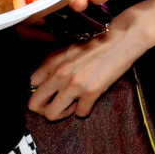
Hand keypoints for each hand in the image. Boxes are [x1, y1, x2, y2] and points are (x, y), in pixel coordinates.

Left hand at [29, 17, 152, 120]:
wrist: (123, 38)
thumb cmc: (99, 41)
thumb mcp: (70, 47)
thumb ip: (55, 63)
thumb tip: (47, 81)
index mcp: (53, 61)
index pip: (31, 85)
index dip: (40, 91)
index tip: (50, 92)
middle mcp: (59, 74)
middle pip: (35, 104)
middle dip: (45, 108)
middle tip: (58, 104)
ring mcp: (74, 84)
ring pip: (52, 114)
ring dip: (62, 113)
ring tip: (73, 105)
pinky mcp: (91, 92)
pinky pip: (80, 114)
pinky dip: (84, 110)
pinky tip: (89, 101)